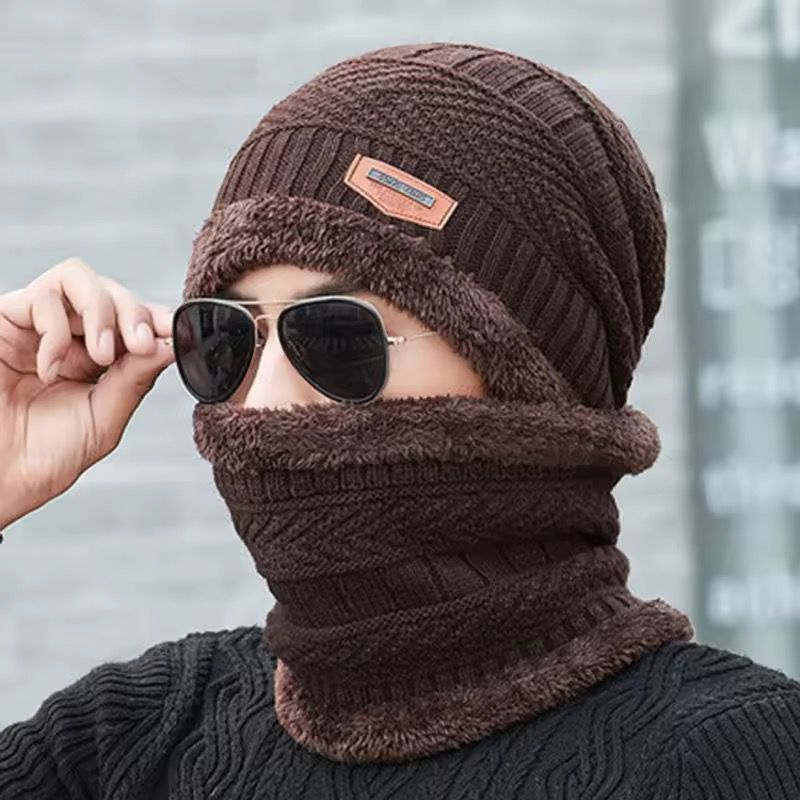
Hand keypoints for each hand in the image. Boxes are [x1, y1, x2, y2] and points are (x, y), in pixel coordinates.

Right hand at [0, 257, 175, 529]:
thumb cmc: (40, 457)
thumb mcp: (103, 418)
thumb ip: (136, 379)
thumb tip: (171, 345)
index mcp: (95, 359)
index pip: (132, 320)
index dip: (156, 318)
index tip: (175, 331)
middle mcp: (67, 336)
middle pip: (111, 291)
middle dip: (134, 313)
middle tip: (141, 345)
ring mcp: (35, 325)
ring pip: (78, 278)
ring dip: (101, 311)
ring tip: (103, 354)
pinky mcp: (4, 320)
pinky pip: (42, 297)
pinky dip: (56, 330)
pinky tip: (51, 369)